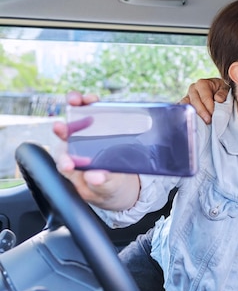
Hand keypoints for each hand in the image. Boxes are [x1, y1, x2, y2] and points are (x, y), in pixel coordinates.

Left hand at [52, 91, 139, 210]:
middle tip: (60, 127)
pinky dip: (90, 104)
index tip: (69, 164)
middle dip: (62, 130)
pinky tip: (93, 100)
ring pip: (76, 120)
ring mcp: (86, 136)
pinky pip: (92, 112)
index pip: (63, 162)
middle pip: (64, 138)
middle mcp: (75, 151)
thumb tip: (96, 177)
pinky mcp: (98, 126)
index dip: (64, 161)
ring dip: (75, 109)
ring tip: (77, 100)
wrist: (122, 180)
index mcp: (73, 168)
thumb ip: (102, 184)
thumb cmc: (110, 187)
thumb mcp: (109, 190)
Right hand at [179, 78, 229, 123]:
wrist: (215, 90)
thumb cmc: (220, 90)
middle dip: (202, 112)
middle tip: (208, 121)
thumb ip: (223, 93)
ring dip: (194, 115)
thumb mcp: (225, 88)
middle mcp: (193, 89)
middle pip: (195, 102)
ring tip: (201, 122)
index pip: (205, 97)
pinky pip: (183, 110)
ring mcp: (187, 96)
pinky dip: (187, 116)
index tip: (213, 115)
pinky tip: (193, 122)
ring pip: (187, 106)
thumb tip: (218, 99)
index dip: (209, 107)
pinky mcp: (185, 104)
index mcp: (202, 84)